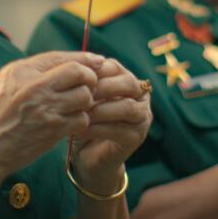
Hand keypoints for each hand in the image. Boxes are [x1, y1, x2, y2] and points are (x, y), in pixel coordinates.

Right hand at [0, 51, 103, 177]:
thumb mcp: (4, 83)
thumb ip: (31, 72)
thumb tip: (63, 64)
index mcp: (21, 71)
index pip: (60, 57)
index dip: (83, 58)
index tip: (97, 61)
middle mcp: (34, 86)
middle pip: (78, 72)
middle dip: (89, 78)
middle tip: (88, 87)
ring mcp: (44, 109)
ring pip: (84, 96)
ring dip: (86, 102)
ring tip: (77, 107)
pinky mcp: (52, 130)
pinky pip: (81, 119)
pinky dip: (81, 121)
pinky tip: (72, 123)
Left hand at [72, 58, 151, 192]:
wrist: (87, 155)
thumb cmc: (83, 119)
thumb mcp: (82, 97)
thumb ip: (84, 80)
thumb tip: (75, 63)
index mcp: (126, 79)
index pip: (115, 67)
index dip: (95, 70)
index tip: (75, 77)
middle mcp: (140, 95)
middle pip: (128, 84)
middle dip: (102, 88)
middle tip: (79, 95)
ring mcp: (142, 117)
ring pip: (127, 107)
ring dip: (101, 110)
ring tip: (80, 113)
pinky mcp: (137, 137)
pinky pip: (120, 129)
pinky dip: (98, 128)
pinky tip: (81, 130)